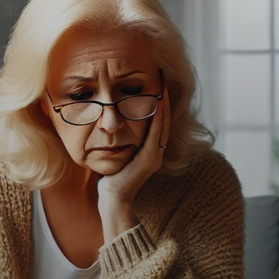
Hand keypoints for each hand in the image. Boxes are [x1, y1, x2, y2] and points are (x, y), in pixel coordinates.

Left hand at [96, 92, 171, 241]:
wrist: (113, 198)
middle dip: (166, 100)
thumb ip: (122, 142)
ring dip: (164, 106)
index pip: (159, 124)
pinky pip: (155, 136)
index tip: (159, 86)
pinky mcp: (149, 160)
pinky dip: (157, 121)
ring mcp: (155, 157)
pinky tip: (157, 106)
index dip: (161, 105)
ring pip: (162, 126)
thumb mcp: (120, 155)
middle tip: (165, 80)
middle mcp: (157, 153)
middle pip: (165, 122)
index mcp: (152, 151)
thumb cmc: (112, 178)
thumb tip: (113, 127)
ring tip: (163, 88)